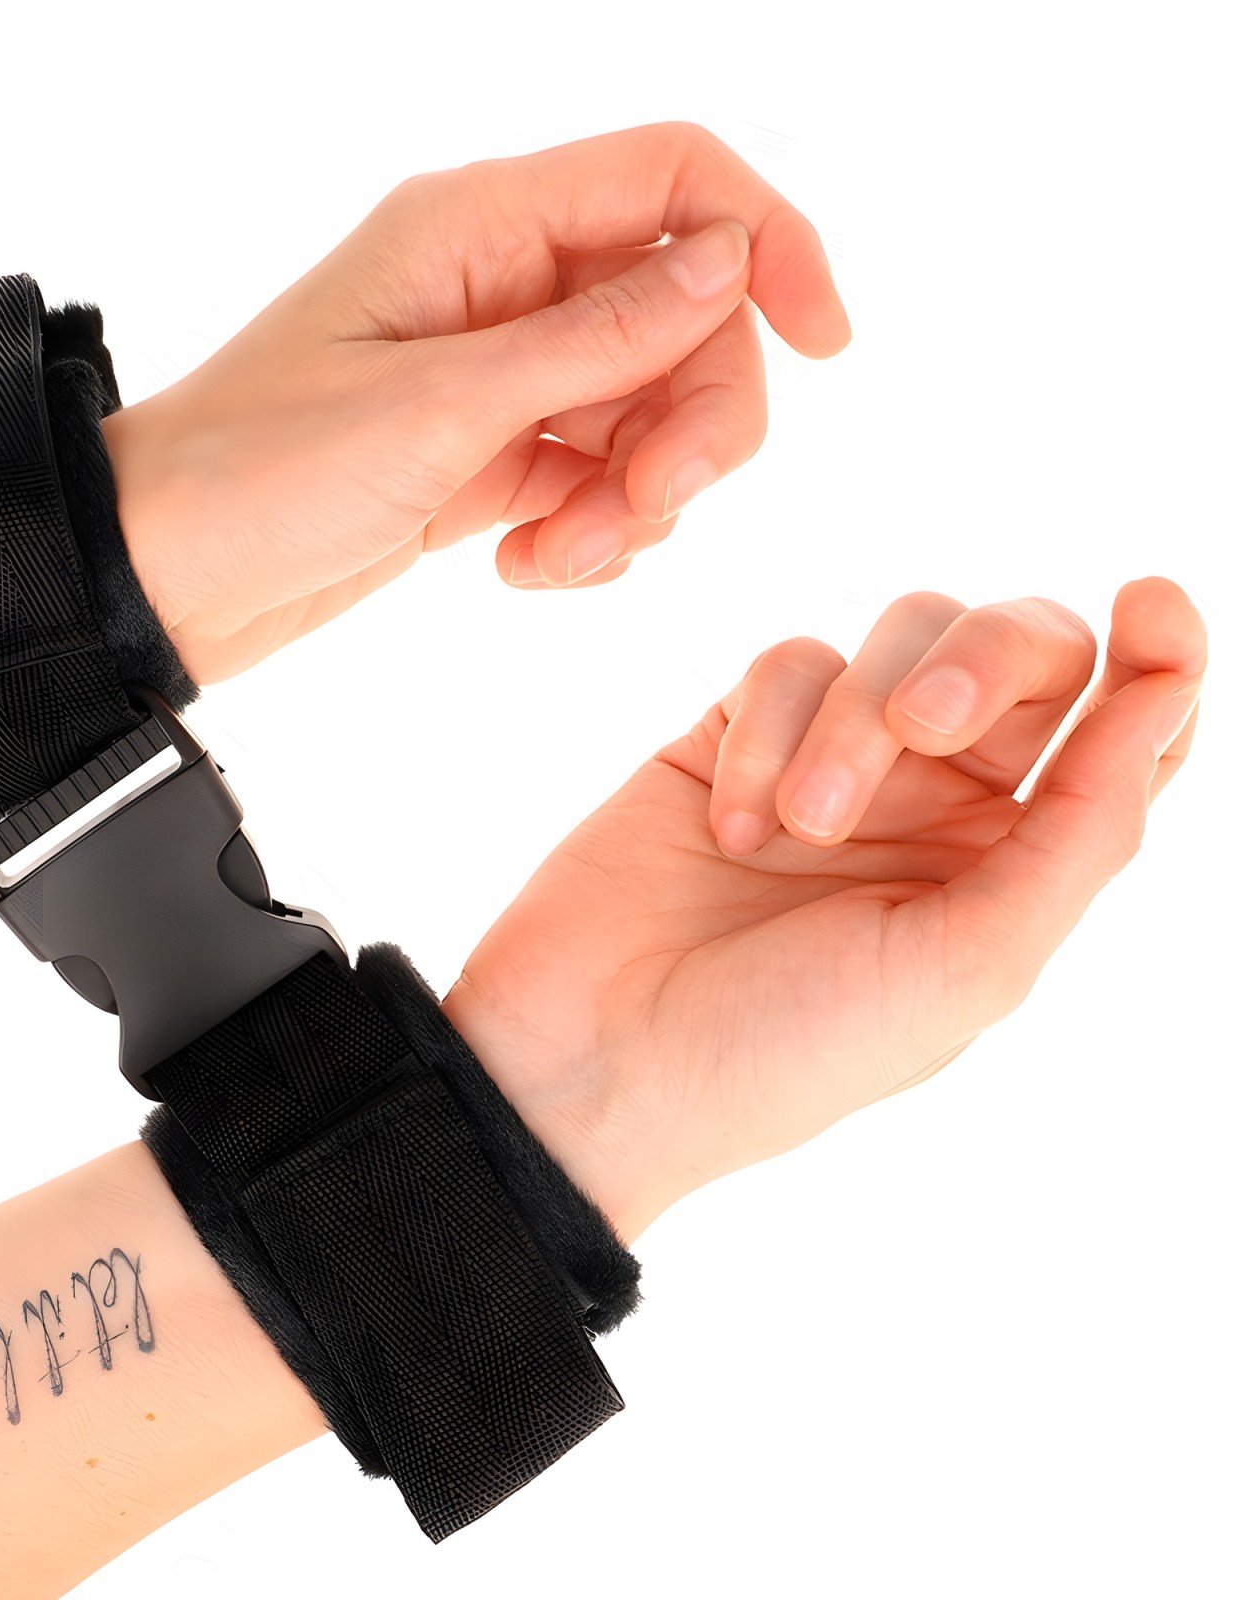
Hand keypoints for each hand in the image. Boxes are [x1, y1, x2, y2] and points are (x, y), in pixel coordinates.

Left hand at [103, 121, 849, 681]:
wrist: (161, 578)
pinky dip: (590, 531)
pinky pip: (598, 477)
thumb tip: (730, 261)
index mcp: (480, 226)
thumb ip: (597, 338)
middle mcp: (502, 287)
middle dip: (696, 421)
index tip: (824, 342)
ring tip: (556, 559)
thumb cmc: (258, 474)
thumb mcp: (439, 406)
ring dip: (636, 498)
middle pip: (686, 315)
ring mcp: (500, 376)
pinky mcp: (489, 457)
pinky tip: (528, 568)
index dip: (770, 242)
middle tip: (646, 508)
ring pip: (650, 410)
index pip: (675, 179)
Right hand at [439, 578, 1205, 1243]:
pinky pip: (784, 665)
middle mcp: (937, 807)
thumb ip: (1082, 831)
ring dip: (852, 723)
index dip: (1164, 659)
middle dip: (988, 662)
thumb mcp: (968, 967)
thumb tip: (1163, 698)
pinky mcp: (734, 736)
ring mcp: (833, 763)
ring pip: (897, 639)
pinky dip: (767, 736)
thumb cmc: (785, 1047)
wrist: (593, 1061)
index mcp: (1014, 870)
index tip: (1156, 600)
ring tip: (799, 829)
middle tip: (929, 725)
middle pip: (1020, 655)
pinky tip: (728, 827)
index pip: (1124, 739)